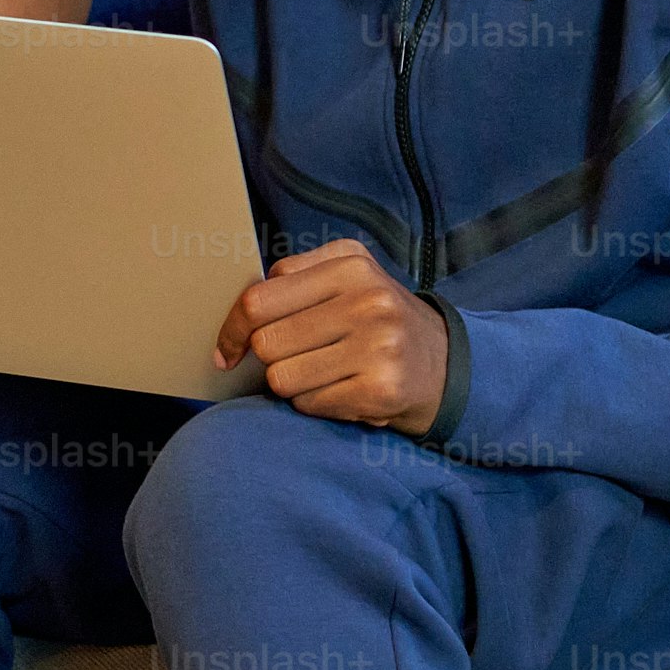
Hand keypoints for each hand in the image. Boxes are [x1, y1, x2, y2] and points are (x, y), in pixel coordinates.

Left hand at [218, 239, 448, 433]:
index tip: (228, 349)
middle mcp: (369, 301)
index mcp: (350, 265)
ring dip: (292, 382)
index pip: (258, 300)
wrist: (442, 362)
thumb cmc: (375, 318)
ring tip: (324, 371)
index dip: (233, 329)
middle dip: (270, 357)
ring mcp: (378, 346)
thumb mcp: (345, 277)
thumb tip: (235, 322)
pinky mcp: (381, 389)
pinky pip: (308, 404)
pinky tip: (342, 388)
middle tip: (298, 356)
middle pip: (267, 343)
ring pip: (282, 378)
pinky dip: (314, 402)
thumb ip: (292, 281)